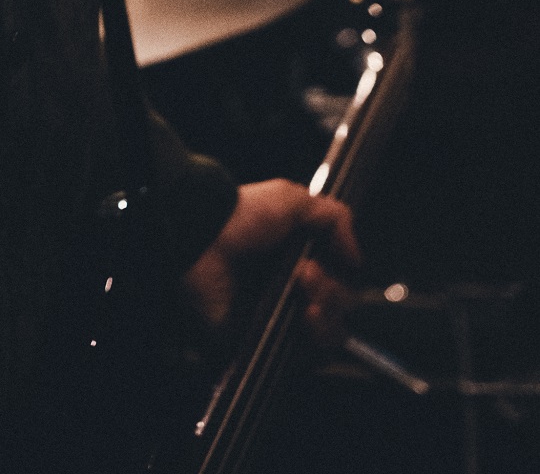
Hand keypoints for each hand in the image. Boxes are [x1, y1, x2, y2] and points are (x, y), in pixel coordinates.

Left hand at [183, 179, 359, 344]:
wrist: (202, 238)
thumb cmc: (241, 216)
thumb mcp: (290, 199)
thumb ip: (333, 217)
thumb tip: (356, 257)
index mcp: (299, 263)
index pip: (340, 286)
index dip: (340, 279)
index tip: (321, 263)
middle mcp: (292, 294)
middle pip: (339, 313)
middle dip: (331, 295)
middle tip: (303, 276)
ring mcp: (279, 322)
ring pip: (328, 338)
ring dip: (326, 318)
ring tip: (303, 299)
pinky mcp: (264, 345)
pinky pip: (304, 360)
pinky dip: (312, 342)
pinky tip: (301, 318)